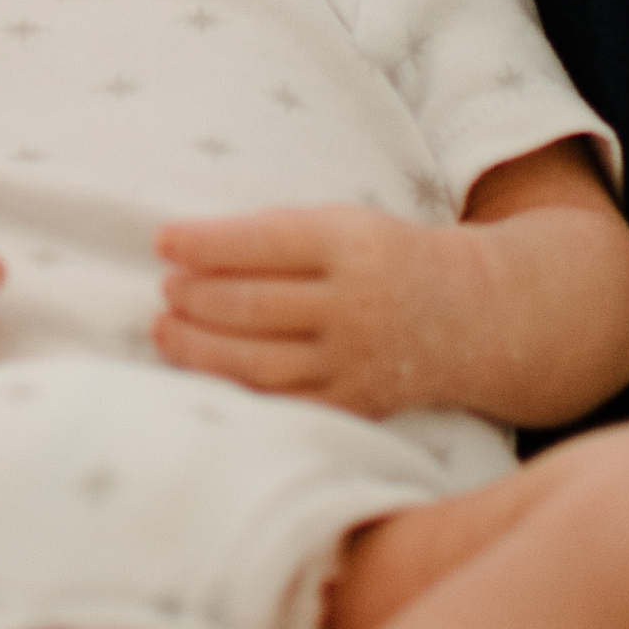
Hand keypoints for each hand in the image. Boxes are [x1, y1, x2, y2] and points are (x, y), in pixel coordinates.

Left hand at [156, 204, 451, 416]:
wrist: (466, 313)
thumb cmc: (382, 256)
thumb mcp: (343, 223)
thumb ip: (277, 236)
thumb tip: (191, 252)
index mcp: (352, 244)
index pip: (263, 242)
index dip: (205, 243)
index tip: (161, 240)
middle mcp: (356, 304)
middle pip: (254, 305)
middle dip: (196, 297)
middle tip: (165, 288)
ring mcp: (356, 361)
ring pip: (259, 360)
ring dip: (199, 346)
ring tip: (163, 328)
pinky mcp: (356, 404)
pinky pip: (282, 400)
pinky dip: (233, 385)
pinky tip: (202, 367)